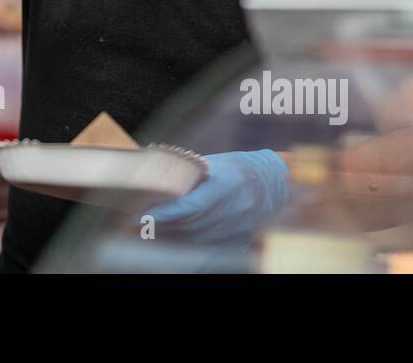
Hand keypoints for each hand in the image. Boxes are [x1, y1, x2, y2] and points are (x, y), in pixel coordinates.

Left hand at [141, 149, 288, 243]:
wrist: (274, 184)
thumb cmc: (238, 169)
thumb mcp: (214, 165)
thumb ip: (189, 177)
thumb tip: (156, 184)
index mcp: (226, 186)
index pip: (189, 205)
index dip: (163, 214)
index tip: (141, 217)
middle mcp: (233, 210)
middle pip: (188, 225)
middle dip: (160, 225)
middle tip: (137, 223)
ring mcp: (237, 230)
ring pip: (194, 239)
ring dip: (170, 235)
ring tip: (149, 230)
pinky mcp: (238, 242)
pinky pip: (206, 248)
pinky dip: (186, 244)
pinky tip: (171, 238)